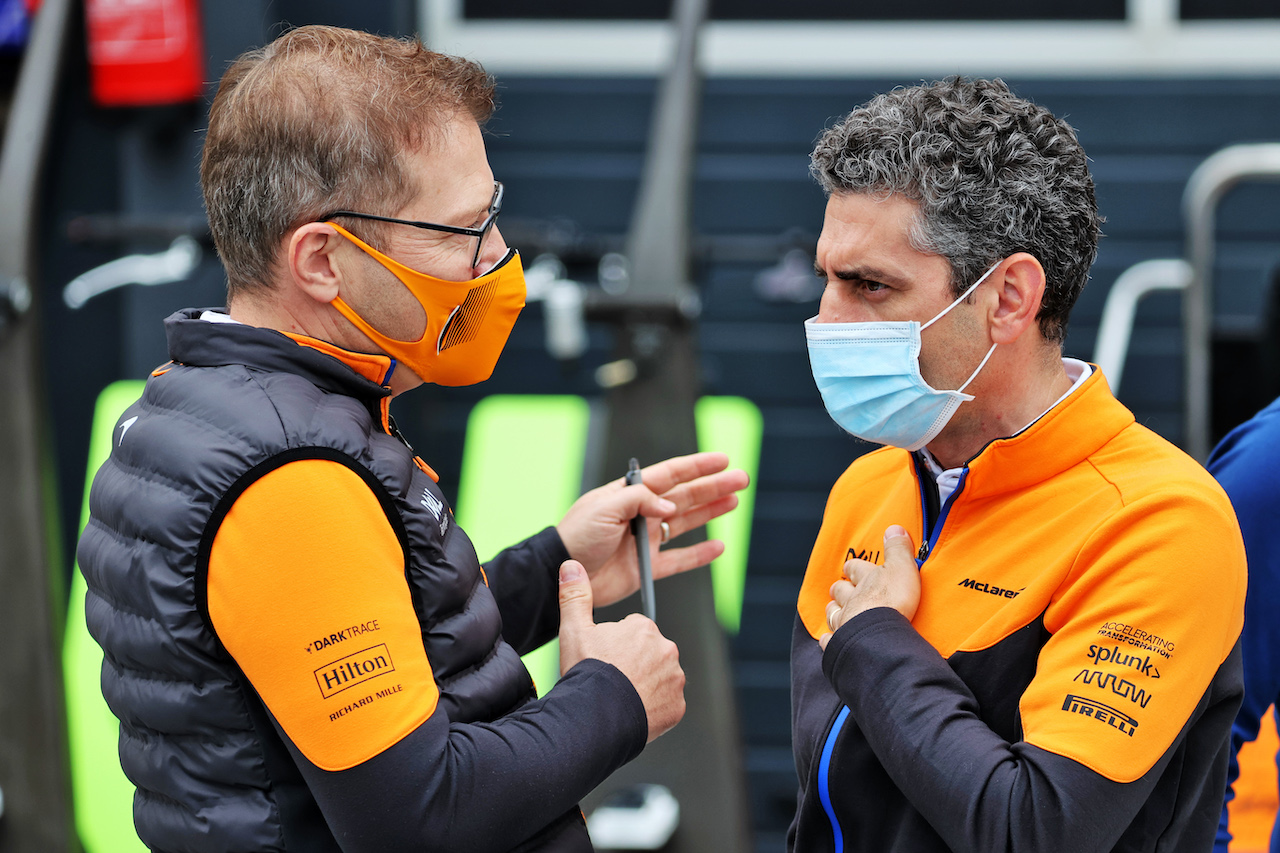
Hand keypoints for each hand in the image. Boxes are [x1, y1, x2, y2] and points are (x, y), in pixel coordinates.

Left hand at [556, 451, 748, 606]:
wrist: (562, 572)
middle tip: (742, 479)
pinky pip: (679, 560)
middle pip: (686, 496)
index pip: (670, 474)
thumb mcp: (604, 508)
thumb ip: (639, 500)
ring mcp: (646, 540)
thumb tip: (671, 506)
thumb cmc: (576, 536)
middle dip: (714, 486)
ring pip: (687, 523)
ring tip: (734, 501)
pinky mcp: (647, 567)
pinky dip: (699, 554)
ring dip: (711, 511)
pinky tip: (718, 546)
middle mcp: (642, 514)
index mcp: (630, 494)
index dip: (697, 466)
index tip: (723, 460)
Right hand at [557, 560, 685, 742]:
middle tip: (611, 679)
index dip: (614, 646)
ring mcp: (675, 679)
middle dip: (633, 664)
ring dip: (645, 685)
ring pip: (659, 678)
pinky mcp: (677, 706)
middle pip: (648, 654)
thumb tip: (570, 564)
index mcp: (644, 628)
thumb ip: (575, 595)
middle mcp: (666, 649)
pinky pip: (666, 703)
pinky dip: (653, 707)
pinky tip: (632, 710)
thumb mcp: (574, 629)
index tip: (603, 659)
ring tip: (619, 696)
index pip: (632, 632)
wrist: (595, 719)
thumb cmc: (586, 674)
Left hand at [820, 525, 920, 650]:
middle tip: (843, 590)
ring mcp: (843, 622)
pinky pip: (830, 641)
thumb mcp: (902, 569)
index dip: (854, 568)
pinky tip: (831, 640)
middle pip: (839, 591)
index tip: (854, 568)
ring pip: (832, 613)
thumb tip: (894, 528)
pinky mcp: (841, 644)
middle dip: (841, 590)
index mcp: (865, 580)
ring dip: (834, 612)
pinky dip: (830, 639)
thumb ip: (898, 549)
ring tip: (839, 613)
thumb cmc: (892, 602)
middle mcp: (850, 600)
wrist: (879, 637)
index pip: (855, 568)